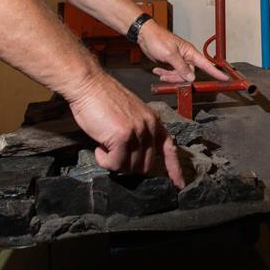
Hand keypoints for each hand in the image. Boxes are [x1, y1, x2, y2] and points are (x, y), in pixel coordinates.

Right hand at [68, 70, 183, 185]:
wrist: (90, 85)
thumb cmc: (103, 100)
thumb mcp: (129, 115)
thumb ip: (137, 133)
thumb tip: (134, 157)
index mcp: (153, 120)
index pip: (169, 147)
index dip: (174, 168)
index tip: (179, 184)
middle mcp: (149, 126)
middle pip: (146, 164)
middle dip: (128, 165)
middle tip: (113, 155)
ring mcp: (138, 131)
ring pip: (129, 166)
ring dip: (114, 162)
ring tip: (104, 145)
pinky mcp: (123, 136)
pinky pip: (114, 163)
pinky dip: (104, 160)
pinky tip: (99, 146)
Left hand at [140, 22, 228, 83]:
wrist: (145, 35)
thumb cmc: (158, 39)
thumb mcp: (170, 54)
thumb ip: (181, 66)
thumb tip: (191, 76)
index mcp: (189, 52)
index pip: (206, 64)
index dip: (216, 72)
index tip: (225, 78)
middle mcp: (186, 56)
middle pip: (188, 73)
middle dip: (177, 77)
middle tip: (166, 76)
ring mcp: (178, 60)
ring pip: (178, 74)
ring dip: (169, 76)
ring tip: (160, 71)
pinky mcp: (170, 62)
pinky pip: (171, 72)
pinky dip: (164, 73)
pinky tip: (157, 69)